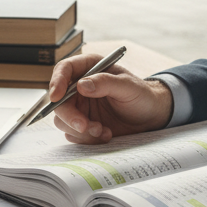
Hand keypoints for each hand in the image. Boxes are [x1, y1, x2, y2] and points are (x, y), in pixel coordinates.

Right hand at [47, 52, 173, 143]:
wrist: (150, 117)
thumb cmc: (141, 95)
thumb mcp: (128, 86)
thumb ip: (106, 83)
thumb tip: (81, 85)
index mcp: (90, 68)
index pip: (64, 69)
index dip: (57, 81)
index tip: (56, 97)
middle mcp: (80, 87)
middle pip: (59, 100)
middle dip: (70, 116)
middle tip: (85, 126)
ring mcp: (80, 106)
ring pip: (63, 120)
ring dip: (81, 130)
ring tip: (103, 130)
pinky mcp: (82, 124)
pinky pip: (73, 134)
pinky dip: (87, 138)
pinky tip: (105, 134)